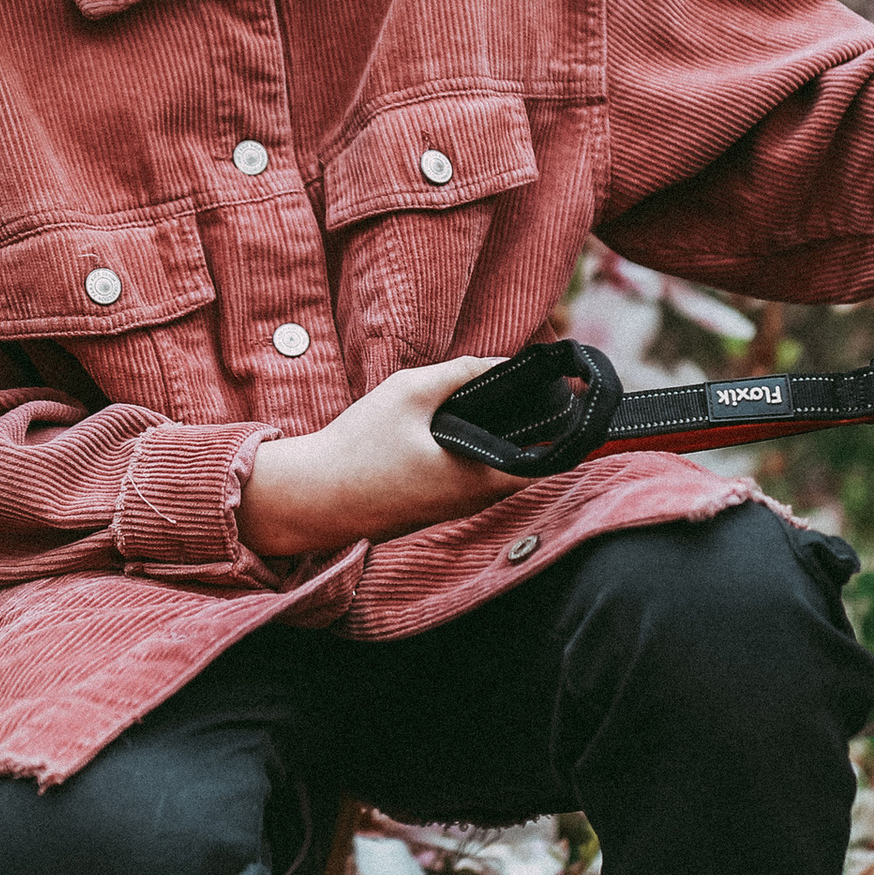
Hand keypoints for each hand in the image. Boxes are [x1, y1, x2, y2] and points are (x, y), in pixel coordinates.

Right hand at [239, 355, 539, 558]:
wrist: (308, 497)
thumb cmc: (357, 447)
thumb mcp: (409, 393)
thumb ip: (461, 372)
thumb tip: (501, 363)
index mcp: (477, 479)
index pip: (546, 460)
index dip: (561, 428)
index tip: (565, 397)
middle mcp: (471, 503)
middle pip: (522, 465)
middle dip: (528, 428)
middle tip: (525, 389)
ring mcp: (449, 511)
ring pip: (493, 473)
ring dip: (498, 441)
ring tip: (490, 401)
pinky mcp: (428, 511)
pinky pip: (466, 481)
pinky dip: (471, 455)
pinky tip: (452, 427)